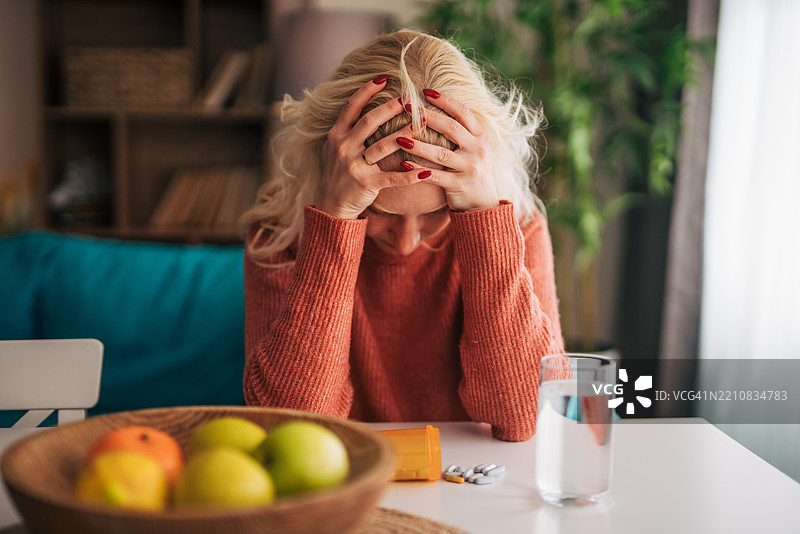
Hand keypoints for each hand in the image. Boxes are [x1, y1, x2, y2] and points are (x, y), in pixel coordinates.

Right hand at [316, 77, 421, 219]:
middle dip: (391, 107)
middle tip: (410, 98)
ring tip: (422, 124)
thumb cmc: (337, 172)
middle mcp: (343, 147)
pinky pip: (392, 178)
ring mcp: (354, 166)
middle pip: (369, 121)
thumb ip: (347, 128)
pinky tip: (427, 171)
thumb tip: (363, 104)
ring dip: (405, 134)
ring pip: (383, 146)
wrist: (331, 204)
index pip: (352, 106)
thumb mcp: (334, 147)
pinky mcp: (366, 184)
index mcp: (336, 135)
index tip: (385, 77)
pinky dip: (410, 175)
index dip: (367, 90)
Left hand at [398, 90, 498, 211]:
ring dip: (418, 145)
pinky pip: (435, 176)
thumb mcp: (474, 147)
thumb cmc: (471, 170)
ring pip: (441, 154)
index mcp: (481, 136)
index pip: (463, 112)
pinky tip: (402, 163)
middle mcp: (478, 149)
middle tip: (406, 107)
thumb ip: (461, 130)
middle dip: (428, 116)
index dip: (445, 100)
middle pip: (451, 128)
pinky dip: (418, 169)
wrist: (483, 203)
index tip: (425, 91)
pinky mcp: (459, 185)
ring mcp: (469, 168)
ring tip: (398, 137)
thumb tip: (437, 107)